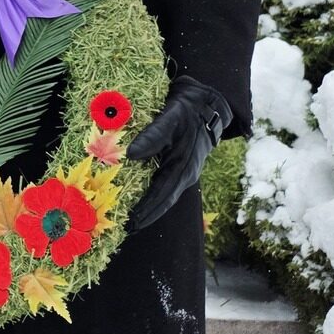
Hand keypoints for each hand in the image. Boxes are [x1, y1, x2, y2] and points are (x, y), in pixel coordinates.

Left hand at [126, 75, 230, 231]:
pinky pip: (165, 187)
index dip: (147, 210)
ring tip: (132, 221)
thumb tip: (131, 155)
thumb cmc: (187, 111)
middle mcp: (185, 174)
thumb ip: (152, 136)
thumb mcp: (169, 118)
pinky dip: (154, 197)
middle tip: (128, 228)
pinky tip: (142, 200)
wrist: (205, 104)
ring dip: (150, 209)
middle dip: (147, 216)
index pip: (162, 195)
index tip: (132, 223)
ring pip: (165, 196)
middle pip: (164, 201)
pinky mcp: (180, 167)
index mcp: (183, 167)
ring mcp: (184, 172)